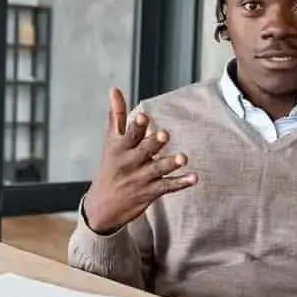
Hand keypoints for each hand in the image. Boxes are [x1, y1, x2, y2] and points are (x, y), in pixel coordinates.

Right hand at [82, 88, 197, 233]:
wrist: (102, 207)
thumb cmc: (110, 168)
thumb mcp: (111, 142)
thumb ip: (117, 116)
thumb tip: (115, 90)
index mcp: (119, 148)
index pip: (129, 135)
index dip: (137, 127)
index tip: (144, 117)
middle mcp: (130, 162)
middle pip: (144, 151)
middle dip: (154, 143)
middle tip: (165, 135)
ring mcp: (141, 178)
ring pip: (158, 169)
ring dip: (171, 163)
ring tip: (183, 158)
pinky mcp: (150, 192)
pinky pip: (168, 187)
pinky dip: (181, 183)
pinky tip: (194, 178)